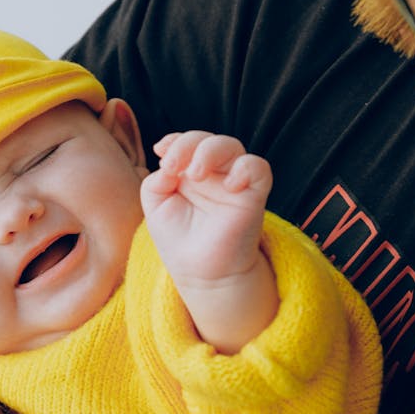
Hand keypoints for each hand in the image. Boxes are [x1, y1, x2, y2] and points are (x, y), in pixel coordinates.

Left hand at [141, 131, 272, 284]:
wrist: (200, 273)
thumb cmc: (178, 239)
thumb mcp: (155, 206)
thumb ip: (155, 181)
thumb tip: (168, 167)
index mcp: (190, 171)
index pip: (187, 142)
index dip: (175, 140)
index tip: (161, 150)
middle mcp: (213, 173)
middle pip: (207, 139)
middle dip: (187, 144)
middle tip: (174, 166)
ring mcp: (233, 182)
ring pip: (231, 146)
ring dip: (210, 151)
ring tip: (196, 174)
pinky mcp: (253, 195)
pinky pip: (259, 167)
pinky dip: (245, 168)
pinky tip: (229, 185)